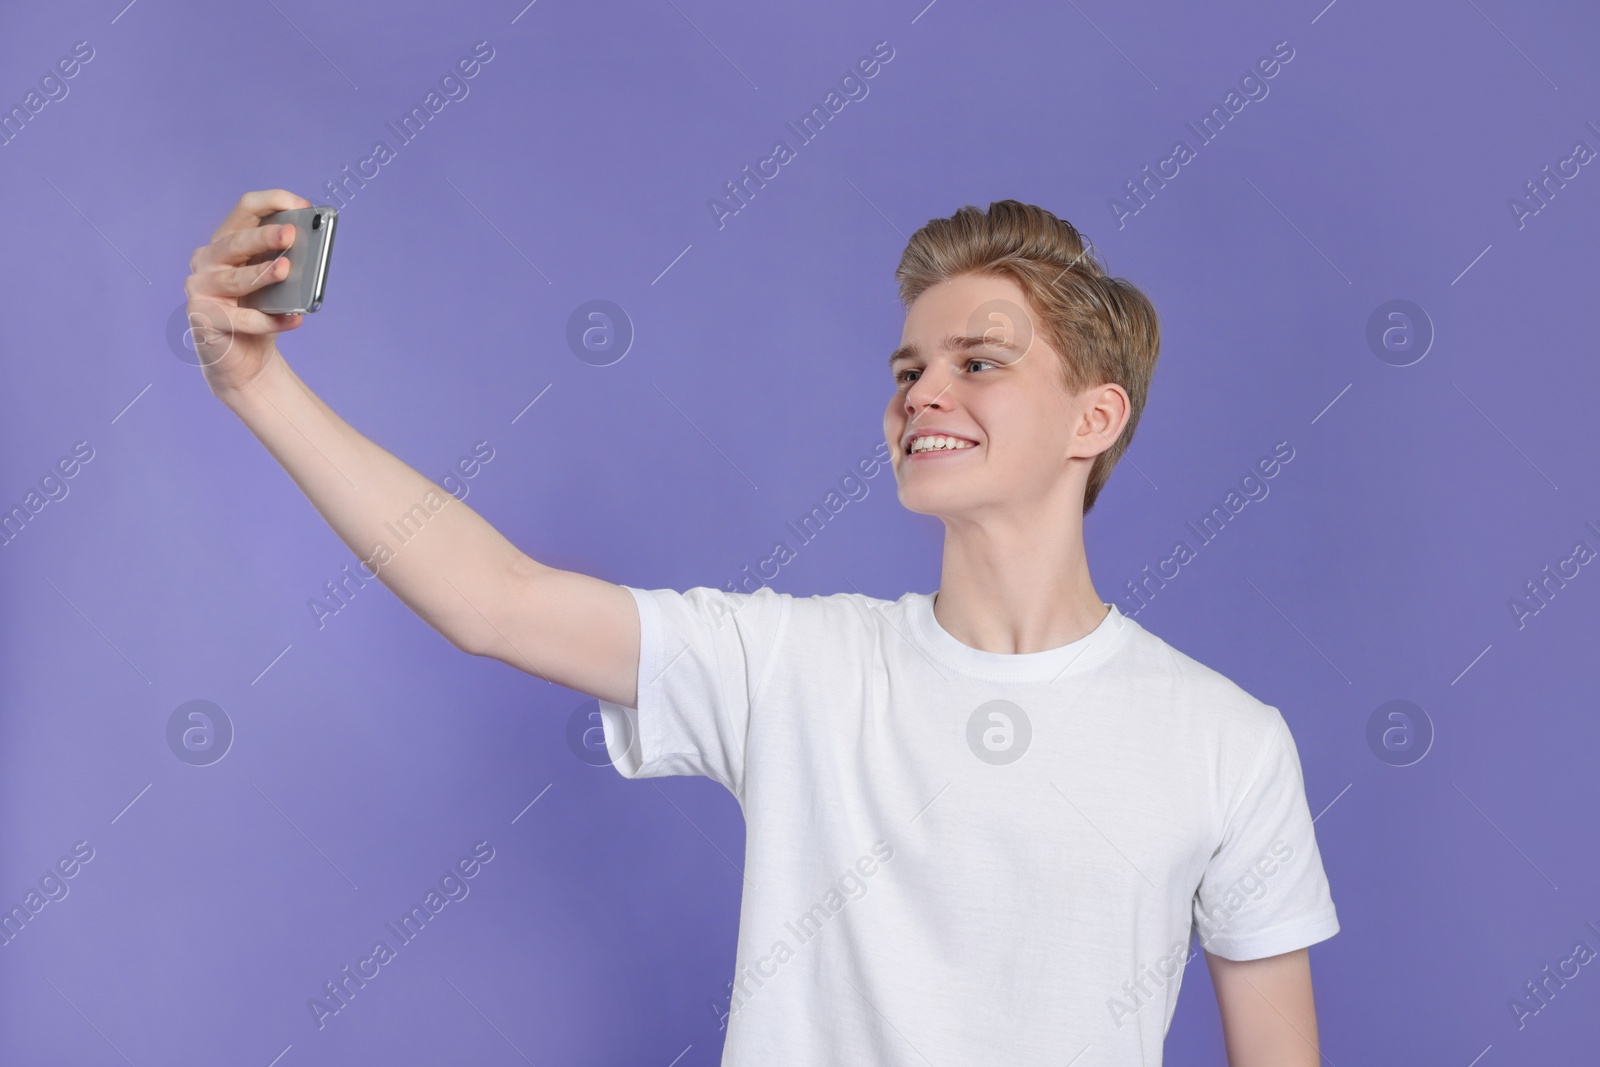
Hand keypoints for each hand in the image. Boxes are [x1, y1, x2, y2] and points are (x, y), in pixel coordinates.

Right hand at [184, 188, 311, 399]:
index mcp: (227, 241)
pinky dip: (268, 321)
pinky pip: (239, 319)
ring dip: (262, 274)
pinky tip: (294, 319)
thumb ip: (286, 262)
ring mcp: (200, 288)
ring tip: (286, 271)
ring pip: (234, 279)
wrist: (244, 359)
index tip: (302, 206)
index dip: (272, 202)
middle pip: (236, 241)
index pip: (245, 210)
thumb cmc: (261, 311)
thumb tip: (312, 251)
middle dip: (265, 236)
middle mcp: (207, 259)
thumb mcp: (277, 283)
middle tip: (291, 234)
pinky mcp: (202, 318)